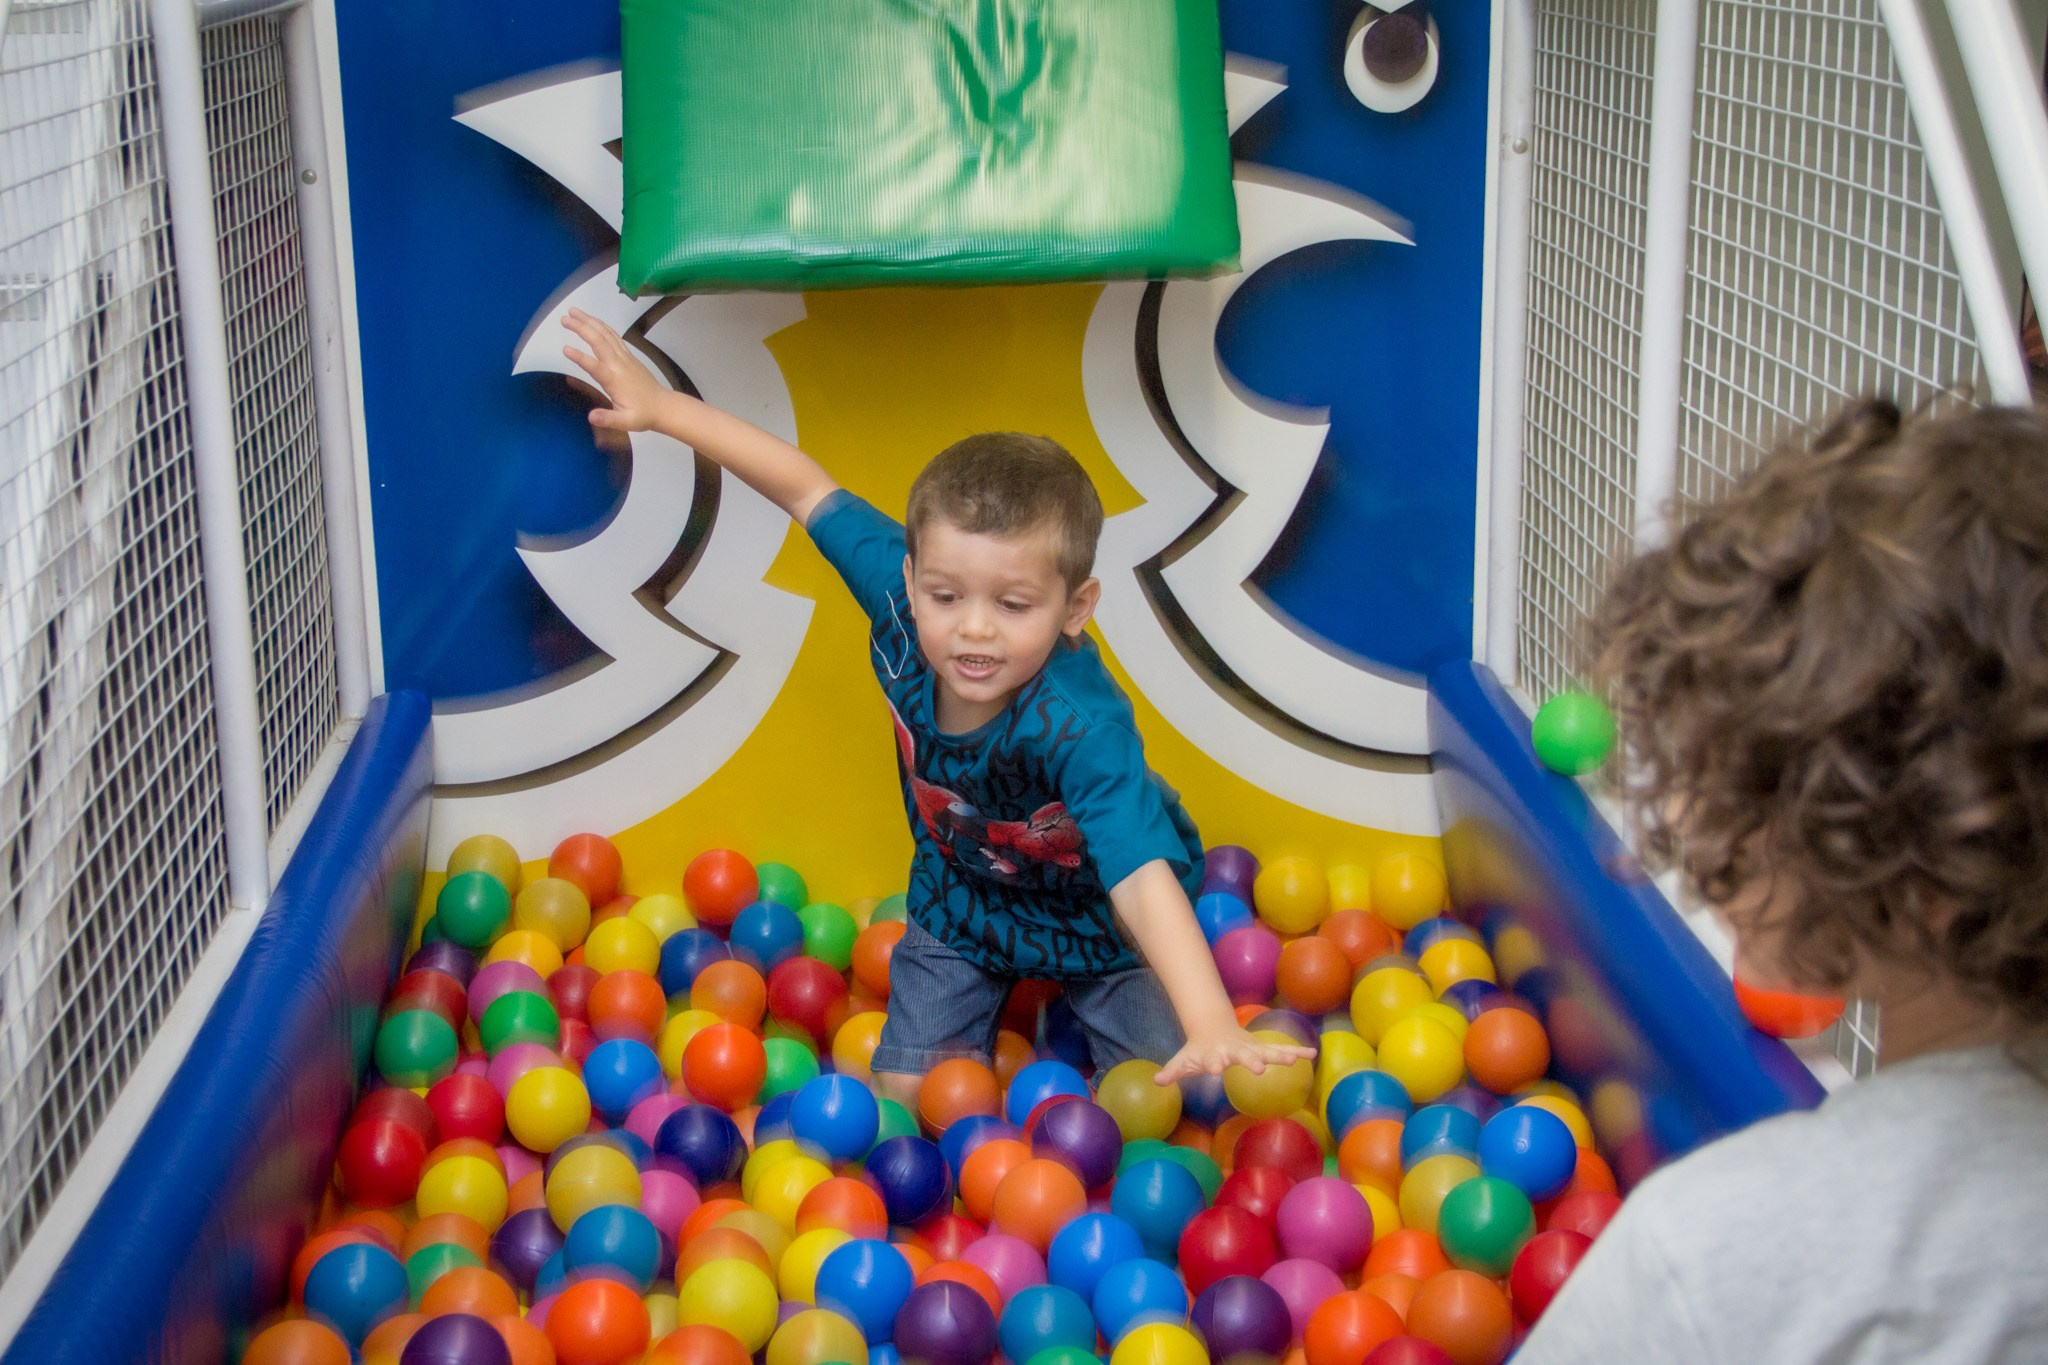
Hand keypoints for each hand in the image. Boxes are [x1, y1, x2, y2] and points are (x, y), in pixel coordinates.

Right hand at [561, 308, 668, 432]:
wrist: (663, 407)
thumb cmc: (643, 415)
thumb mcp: (626, 422)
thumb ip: (608, 419)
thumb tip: (590, 417)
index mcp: (615, 380)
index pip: (595, 367)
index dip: (580, 358)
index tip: (565, 349)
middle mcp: (619, 364)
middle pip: (599, 341)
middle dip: (581, 327)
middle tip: (564, 318)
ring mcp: (625, 357)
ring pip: (606, 334)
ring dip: (589, 321)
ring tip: (573, 312)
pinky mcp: (628, 355)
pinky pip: (613, 336)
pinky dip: (601, 325)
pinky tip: (592, 320)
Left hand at [1153, 1027, 1315, 1086]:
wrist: (1212, 1027)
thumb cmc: (1197, 1050)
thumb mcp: (1183, 1060)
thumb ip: (1172, 1071)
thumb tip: (1157, 1081)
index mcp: (1215, 1054)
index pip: (1213, 1060)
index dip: (1213, 1064)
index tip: (1214, 1068)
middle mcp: (1235, 1050)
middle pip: (1244, 1055)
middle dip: (1251, 1061)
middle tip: (1259, 1068)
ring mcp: (1251, 1048)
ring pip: (1268, 1051)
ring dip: (1281, 1055)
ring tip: (1295, 1060)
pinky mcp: (1263, 1049)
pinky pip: (1283, 1050)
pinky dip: (1297, 1051)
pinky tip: (1312, 1054)